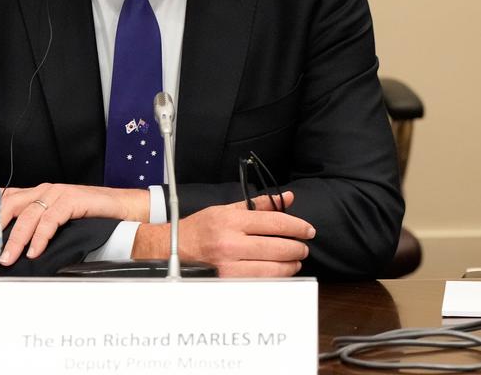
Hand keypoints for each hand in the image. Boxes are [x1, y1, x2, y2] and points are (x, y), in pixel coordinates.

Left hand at [0, 183, 150, 265]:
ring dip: (16, 239)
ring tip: (9, 257)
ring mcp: (58, 193)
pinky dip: (40, 236)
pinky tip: (35, 250)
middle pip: (10, 205)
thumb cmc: (92, 215)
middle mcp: (45, 190)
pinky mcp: (72, 199)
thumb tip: (15, 250)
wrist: (123, 208)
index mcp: (38, 193)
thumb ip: (38, 226)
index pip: (5, 199)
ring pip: (28, 214)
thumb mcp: (59, 220)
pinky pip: (50, 218)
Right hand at [132, 191, 314, 276]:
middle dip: (296, 248)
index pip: (274, 222)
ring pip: (271, 269)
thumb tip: (287, 197)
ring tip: (294, 261)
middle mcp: (230, 243)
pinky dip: (274, 278)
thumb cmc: (200, 229)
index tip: (308, 230)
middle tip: (303, 247)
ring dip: (289, 265)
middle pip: (276, 246)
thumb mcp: (227, 210)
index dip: (296, 226)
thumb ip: (259, 204)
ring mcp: (228, 265)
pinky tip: (279, 272)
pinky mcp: (226, 282)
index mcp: (231, 221)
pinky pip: (259, 282)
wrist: (171, 251)